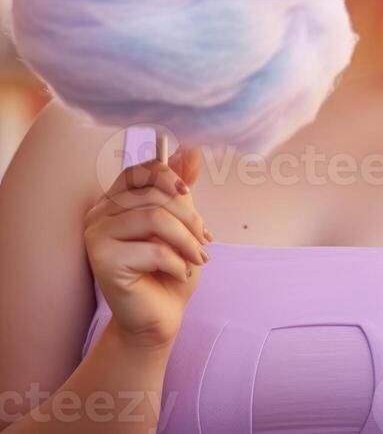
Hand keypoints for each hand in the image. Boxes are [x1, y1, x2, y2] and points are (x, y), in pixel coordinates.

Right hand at [83, 144, 209, 350]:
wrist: (159, 316)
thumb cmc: (170, 267)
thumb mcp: (181, 221)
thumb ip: (181, 185)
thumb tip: (192, 149)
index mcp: (114, 199)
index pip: (139, 170)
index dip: (168, 175)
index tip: (188, 194)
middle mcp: (99, 213)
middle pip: (152, 194)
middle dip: (188, 217)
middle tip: (204, 240)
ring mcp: (96, 235)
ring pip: (154, 218)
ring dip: (186, 240)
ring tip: (198, 258)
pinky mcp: (101, 261)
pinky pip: (151, 248)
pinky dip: (176, 261)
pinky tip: (179, 272)